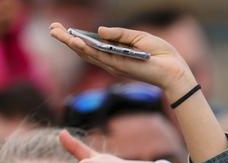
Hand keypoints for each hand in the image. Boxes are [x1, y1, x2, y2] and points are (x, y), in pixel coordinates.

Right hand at [48, 23, 194, 100]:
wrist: (176, 70)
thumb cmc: (161, 54)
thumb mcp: (139, 37)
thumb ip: (119, 34)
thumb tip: (99, 30)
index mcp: (115, 52)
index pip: (90, 45)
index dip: (75, 37)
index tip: (59, 27)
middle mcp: (112, 61)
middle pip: (84, 50)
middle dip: (67, 40)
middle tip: (51, 28)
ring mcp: (114, 65)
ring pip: (88, 55)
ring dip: (71, 44)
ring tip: (57, 33)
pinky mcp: (120, 68)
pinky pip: (100, 58)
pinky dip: (87, 50)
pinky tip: (75, 42)